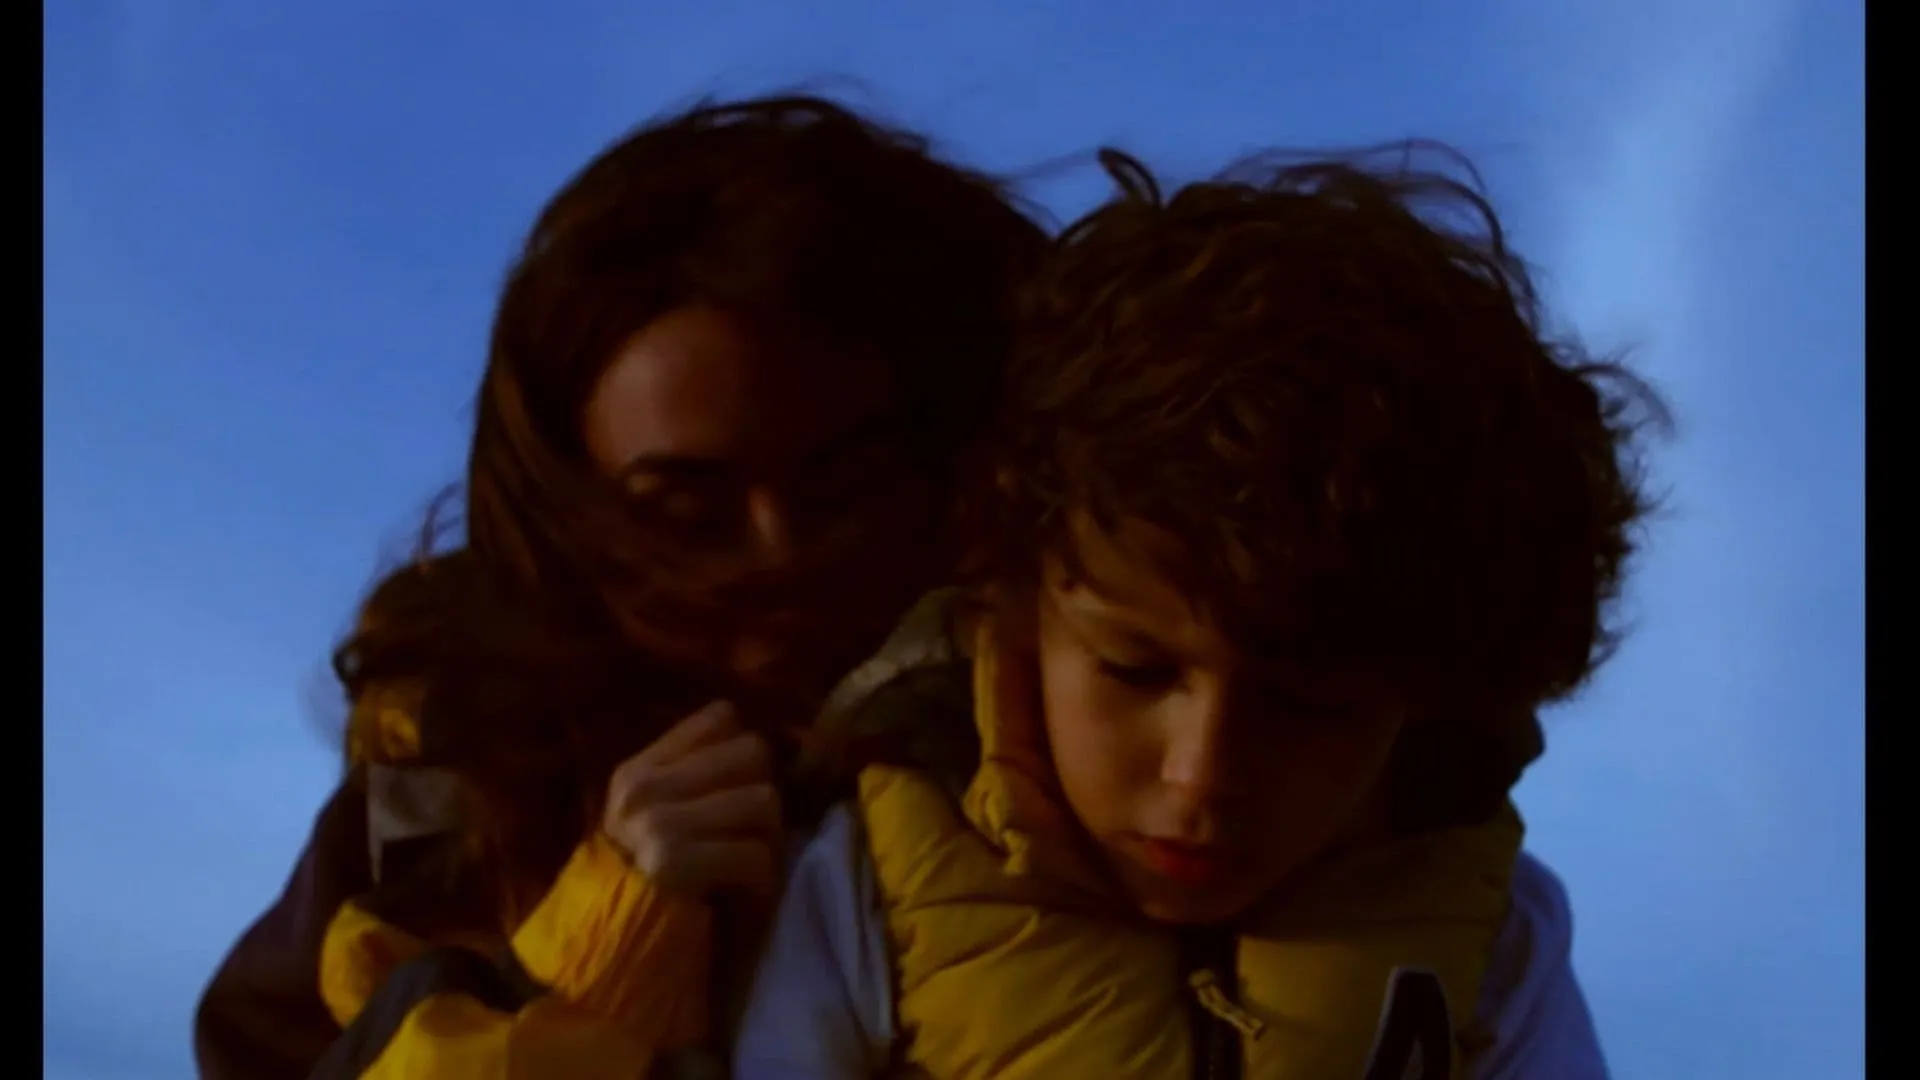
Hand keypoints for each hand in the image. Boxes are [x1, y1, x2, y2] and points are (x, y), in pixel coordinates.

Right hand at [601, 700, 782, 896]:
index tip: (743, 781)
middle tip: (753, 823)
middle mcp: (645, 789)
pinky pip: (755, 853)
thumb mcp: (647, 814)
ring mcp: (658, 824)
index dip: (744, 747)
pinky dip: (761, 875)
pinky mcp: (675, 863)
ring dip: (768, 835)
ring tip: (749, 854)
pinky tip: (745, 886)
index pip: (720, 717)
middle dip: (763, 787)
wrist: (607, 938)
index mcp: (638, 769)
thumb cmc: (638, 876)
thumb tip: (756, 741)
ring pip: (763, 799)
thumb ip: (689, 773)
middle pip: (752, 751)